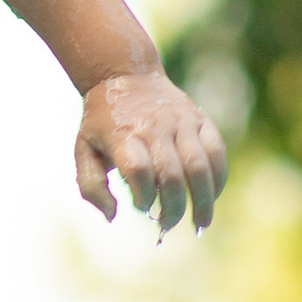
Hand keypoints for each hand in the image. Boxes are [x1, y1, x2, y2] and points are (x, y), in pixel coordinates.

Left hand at [74, 71, 227, 231]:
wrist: (124, 75)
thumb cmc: (102, 122)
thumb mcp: (83, 149)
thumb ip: (91, 186)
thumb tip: (112, 216)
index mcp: (123, 136)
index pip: (138, 170)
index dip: (143, 196)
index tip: (141, 207)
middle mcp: (154, 127)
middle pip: (171, 175)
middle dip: (173, 208)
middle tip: (167, 226)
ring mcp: (180, 122)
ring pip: (199, 166)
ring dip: (203, 200)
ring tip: (200, 224)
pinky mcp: (199, 119)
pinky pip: (216, 151)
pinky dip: (218, 178)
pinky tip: (212, 196)